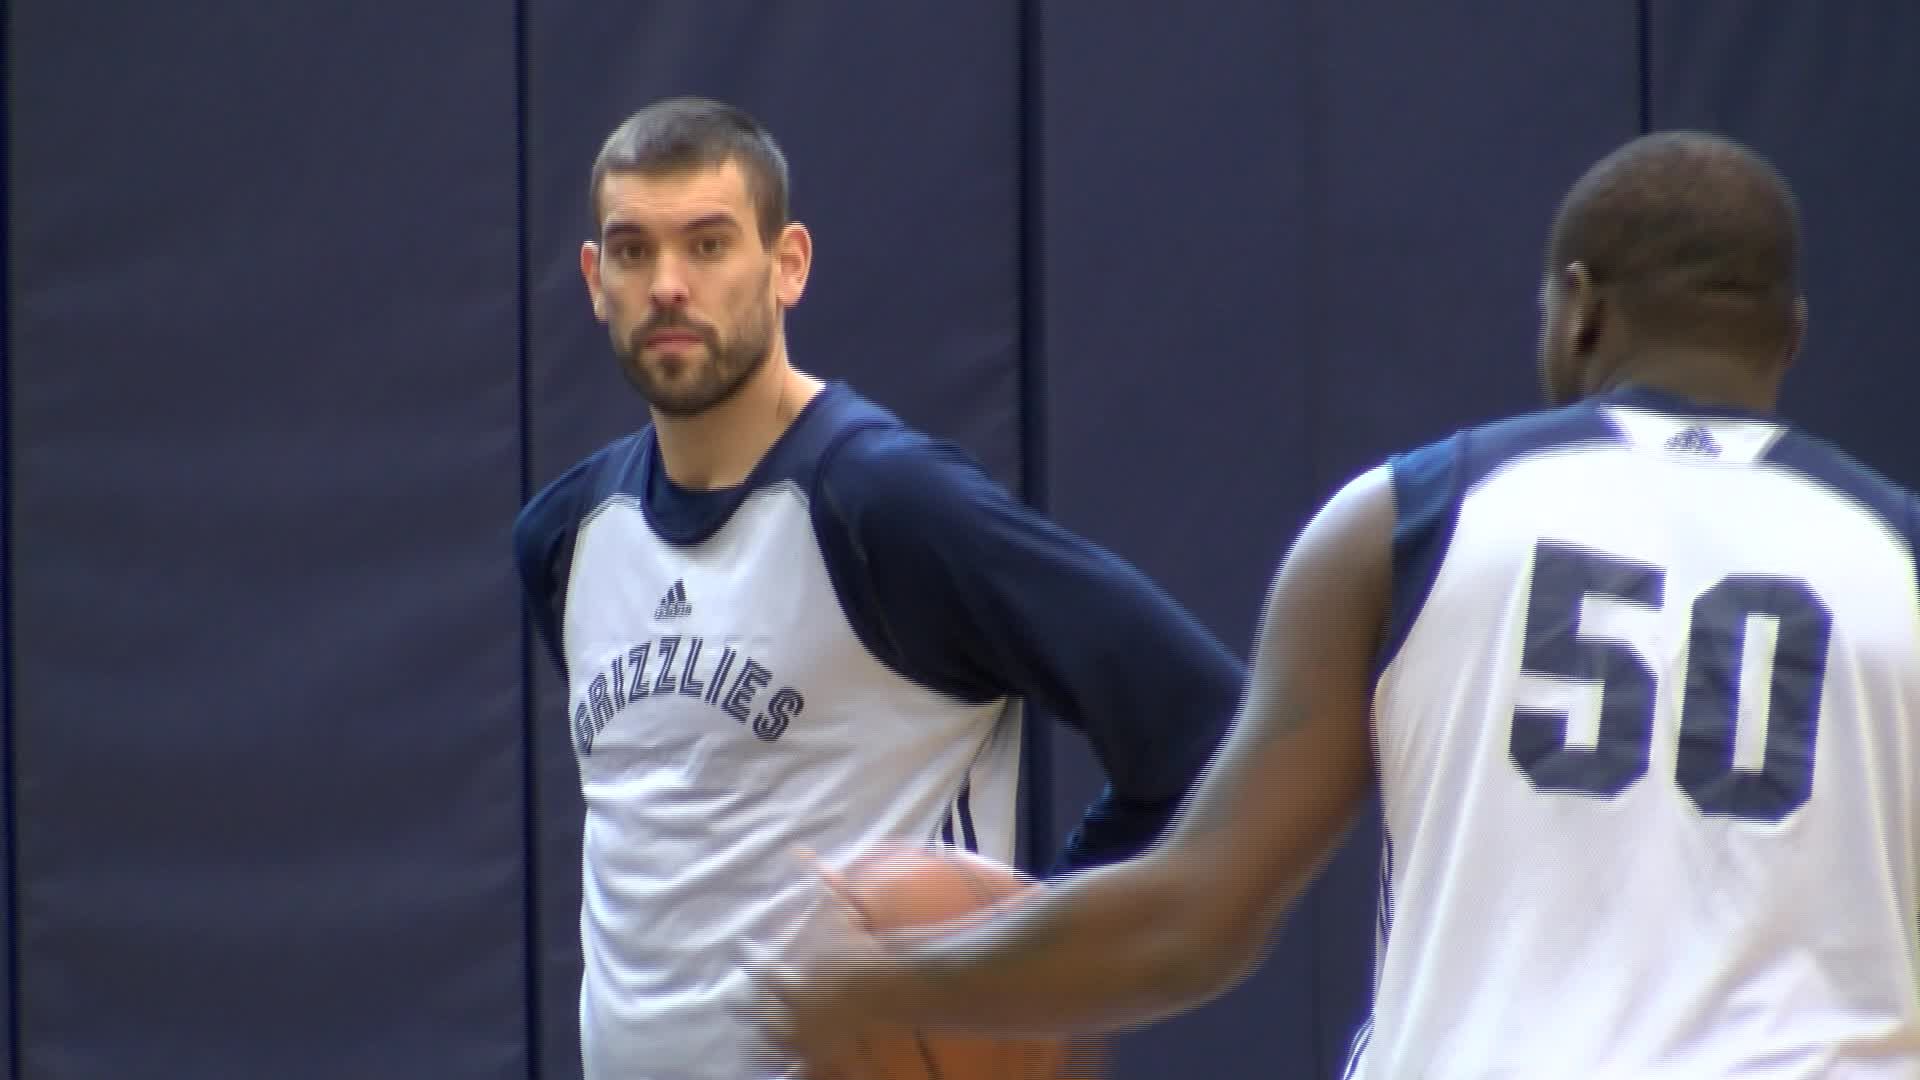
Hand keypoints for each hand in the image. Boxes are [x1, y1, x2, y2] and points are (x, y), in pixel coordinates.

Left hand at [746, 855, 901, 1076]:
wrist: (874, 987)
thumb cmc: (852, 944)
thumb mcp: (833, 909)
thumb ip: (814, 881)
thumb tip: (798, 849)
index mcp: (781, 974)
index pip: (756, 962)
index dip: (749, 954)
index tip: (741, 947)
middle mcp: (783, 1007)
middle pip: (754, 1008)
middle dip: (743, 1003)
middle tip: (733, 1002)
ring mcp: (800, 1035)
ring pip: (771, 1041)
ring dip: (762, 1039)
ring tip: (751, 1044)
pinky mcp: (817, 1055)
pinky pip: (798, 1069)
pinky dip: (791, 1071)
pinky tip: (785, 1074)